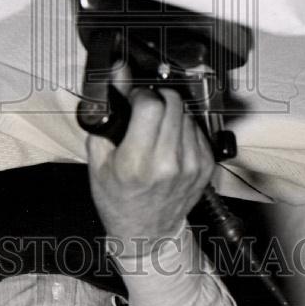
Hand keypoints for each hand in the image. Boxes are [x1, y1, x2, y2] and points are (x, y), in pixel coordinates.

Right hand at [87, 87, 214, 255]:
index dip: (139, 94)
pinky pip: (197, 128)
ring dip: (171, 113)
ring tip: (156, 129)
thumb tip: (117, 73)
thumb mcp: (99, 158)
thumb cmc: (117, 197)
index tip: (133, 100)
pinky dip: (183, 128)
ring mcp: (191, 164)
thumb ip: (107, 113)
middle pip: (171, 103)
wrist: (145, 232)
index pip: (150, 104)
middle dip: (157, 98)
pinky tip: (170, 141)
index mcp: (137, 161)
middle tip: (145, 110)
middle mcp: (168, 162)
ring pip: (186, 113)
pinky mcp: (205, 166)